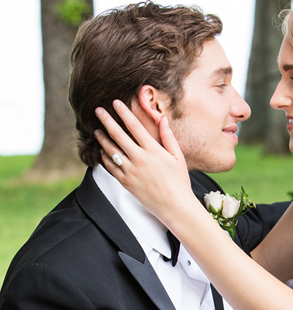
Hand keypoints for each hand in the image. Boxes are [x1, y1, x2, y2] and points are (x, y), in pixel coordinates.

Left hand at [94, 101, 194, 227]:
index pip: (134, 126)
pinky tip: (102, 151)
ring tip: (96, 131)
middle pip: (118, 135)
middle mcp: (139, 159)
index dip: (123, 112)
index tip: (115, 103)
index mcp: (153, 150)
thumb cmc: (179, 181)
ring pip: (111, 151)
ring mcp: (131, 171)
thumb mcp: (178, 157)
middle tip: (98, 110)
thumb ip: (168, 137)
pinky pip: (110, 167)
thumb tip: (162, 118)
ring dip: (102, 138)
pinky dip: (104, 157)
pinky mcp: (126, 182)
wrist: (174, 206)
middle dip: (106, 120)